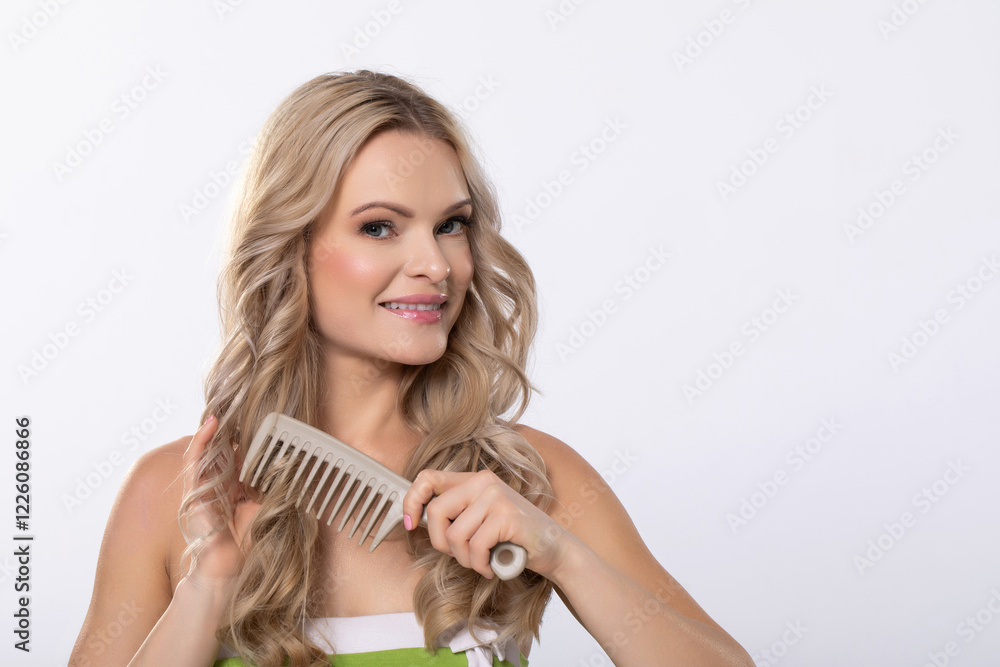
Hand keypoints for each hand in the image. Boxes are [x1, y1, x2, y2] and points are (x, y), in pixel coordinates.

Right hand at [180, 416, 260, 592]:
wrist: (226, 569)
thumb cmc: (246, 544)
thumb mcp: (266, 508)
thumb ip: (271, 488)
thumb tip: (291, 466)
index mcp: (236, 489)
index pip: (242, 457)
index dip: (250, 439)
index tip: (264, 417)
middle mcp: (219, 484)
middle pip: (225, 449)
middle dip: (234, 429)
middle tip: (247, 404)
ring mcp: (205, 486)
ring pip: (210, 449)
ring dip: (218, 428)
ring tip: (229, 405)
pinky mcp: (193, 489)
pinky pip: (195, 459)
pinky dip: (202, 439)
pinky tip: (212, 423)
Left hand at [401, 469, 572, 579]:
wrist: (554, 549)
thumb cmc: (513, 539)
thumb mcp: (480, 520)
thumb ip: (456, 514)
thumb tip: (415, 520)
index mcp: (473, 479)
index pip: (428, 478)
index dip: (411, 500)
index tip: (409, 523)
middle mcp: (483, 482)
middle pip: (436, 511)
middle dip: (440, 542)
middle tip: (457, 555)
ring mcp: (496, 496)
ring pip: (454, 535)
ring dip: (464, 559)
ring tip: (480, 562)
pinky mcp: (506, 516)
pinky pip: (475, 547)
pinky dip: (480, 565)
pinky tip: (493, 566)